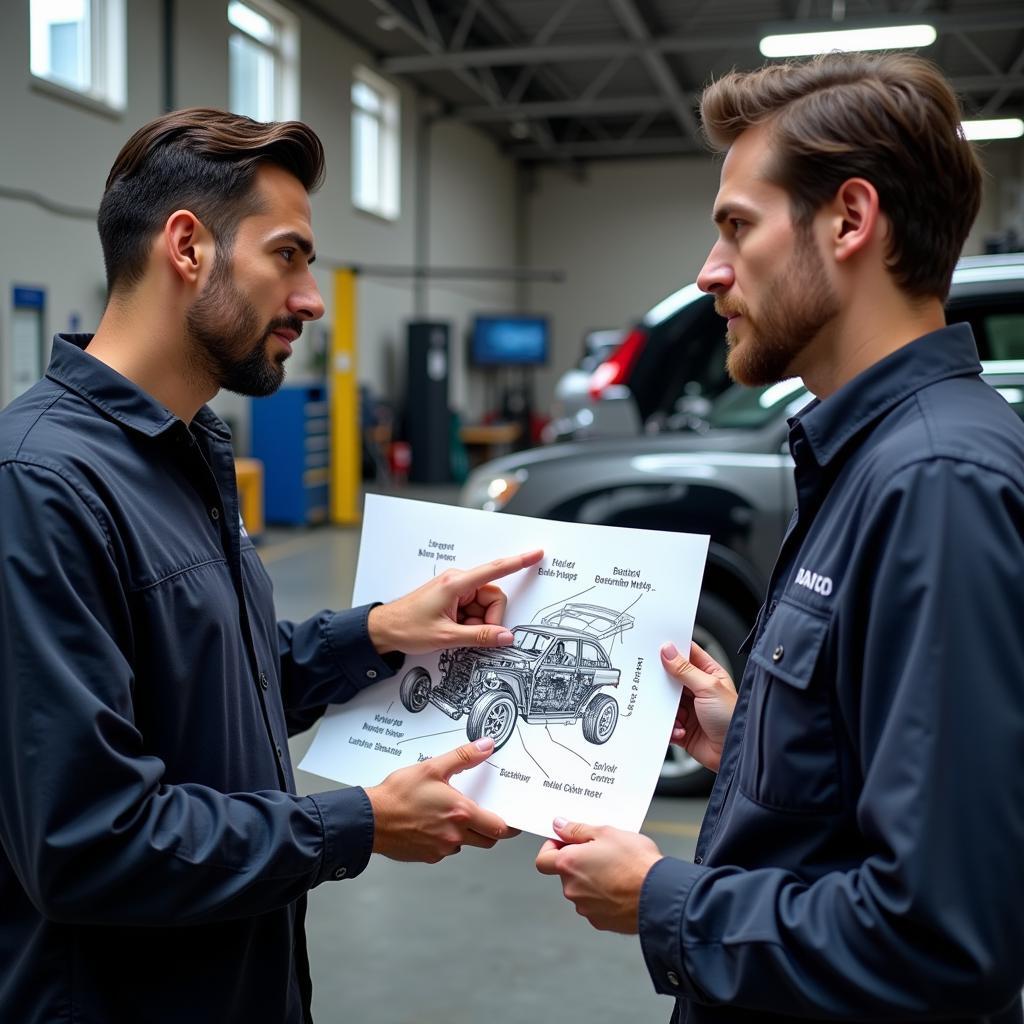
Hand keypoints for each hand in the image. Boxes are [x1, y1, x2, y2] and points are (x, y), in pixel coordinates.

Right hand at [366, 737, 518, 862]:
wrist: (369, 820)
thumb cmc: (397, 795)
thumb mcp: (432, 767)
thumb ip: (463, 757)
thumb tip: (485, 746)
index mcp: (460, 813)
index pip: (499, 827)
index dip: (510, 825)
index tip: (514, 820)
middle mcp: (454, 835)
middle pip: (487, 840)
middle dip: (489, 829)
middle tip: (483, 814)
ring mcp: (440, 849)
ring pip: (465, 844)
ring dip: (465, 833)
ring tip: (449, 814)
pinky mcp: (427, 856)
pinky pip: (445, 850)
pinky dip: (445, 839)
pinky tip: (432, 824)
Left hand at [367, 549, 543, 654]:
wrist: (382, 630)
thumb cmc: (406, 627)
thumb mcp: (445, 637)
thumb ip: (479, 636)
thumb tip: (505, 636)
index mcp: (456, 584)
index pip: (494, 569)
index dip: (518, 562)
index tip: (535, 554)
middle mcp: (457, 582)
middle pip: (493, 597)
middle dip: (489, 619)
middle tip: (472, 634)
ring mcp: (455, 590)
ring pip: (484, 606)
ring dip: (478, 623)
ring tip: (456, 634)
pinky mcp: (452, 599)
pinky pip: (474, 610)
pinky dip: (470, 623)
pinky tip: (455, 631)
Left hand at [535, 818, 662, 932]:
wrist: (660, 896)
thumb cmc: (636, 862)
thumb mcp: (607, 833)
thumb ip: (577, 830)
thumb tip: (559, 826)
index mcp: (569, 864)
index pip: (543, 859)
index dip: (552, 848)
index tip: (568, 842)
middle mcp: (572, 889)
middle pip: (566, 873)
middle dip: (580, 862)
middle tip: (603, 851)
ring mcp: (586, 908)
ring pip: (582, 889)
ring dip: (593, 879)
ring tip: (618, 869)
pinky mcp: (601, 922)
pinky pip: (596, 905)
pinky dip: (604, 896)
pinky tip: (623, 887)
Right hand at [661, 640, 736, 772]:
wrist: (733, 755)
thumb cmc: (732, 719)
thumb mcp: (708, 688)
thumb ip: (685, 669)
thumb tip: (668, 650)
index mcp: (709, 674)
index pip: (687, 654)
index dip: (672, 648)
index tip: (654, 645)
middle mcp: (698, 690)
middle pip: (671, 677)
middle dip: (662, 681)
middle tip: (653, 680)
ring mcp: (690, 709)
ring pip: (665, 701)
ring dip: (666, 708)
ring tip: (676, 715)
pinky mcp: (683, 727)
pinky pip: (666, 722)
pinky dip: (669, 726)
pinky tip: (681, 730)